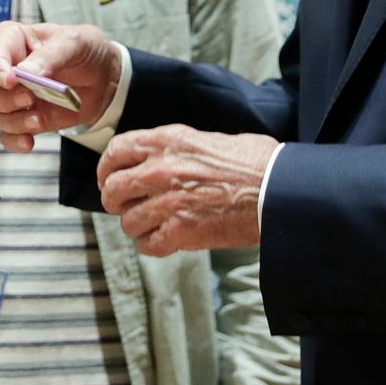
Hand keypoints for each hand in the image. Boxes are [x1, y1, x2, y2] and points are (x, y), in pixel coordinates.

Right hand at [0, 21, 123, 151]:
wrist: (104, 79)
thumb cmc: (87, 51)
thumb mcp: (77, 42)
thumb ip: (51, 55)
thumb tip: (27, 71)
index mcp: (13, 39)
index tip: (11, 79)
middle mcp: (5, 68)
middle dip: (2, 98)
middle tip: (30, 98)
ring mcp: (11, 96)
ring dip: (12, 122)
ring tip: (38, 121)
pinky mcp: (21, 119)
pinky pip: (5, 135)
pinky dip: (14, 141)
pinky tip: (30, 142)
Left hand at [97, 126, 275, 255]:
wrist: (278, 189)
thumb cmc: (254, 162)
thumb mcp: (207, 139)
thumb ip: (176, 149)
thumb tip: (159, 159)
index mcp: (167, 141)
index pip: (115, 152)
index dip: (107, 168)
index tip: (109, 178)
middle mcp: (161, 169)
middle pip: (113, 189)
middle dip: (116, 201)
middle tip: (126, 206)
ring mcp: (168, 201)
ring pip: (128, 221)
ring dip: (137, 226)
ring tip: (153, 225)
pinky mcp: (181, 231)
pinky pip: (148, 244)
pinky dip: (153, 245)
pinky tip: (165, 240)